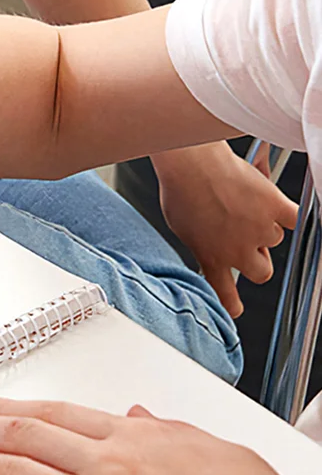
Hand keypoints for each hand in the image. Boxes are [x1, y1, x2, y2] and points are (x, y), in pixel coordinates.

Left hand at [152, 141, 297, 316]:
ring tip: (243, 205)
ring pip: (274, 239)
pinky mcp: (274, 207)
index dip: (232, 304)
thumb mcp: (181, 227)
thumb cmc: (180, 189)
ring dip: (264, 227)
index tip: (235, 309)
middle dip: (257, 260)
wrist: (190, 164)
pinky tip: (283, 211)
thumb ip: (200, 244)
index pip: (225, 294)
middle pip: (262, 272)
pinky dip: (290, 216)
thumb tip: (208, 248)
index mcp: (212, 258)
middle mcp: (238, 250)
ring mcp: (259, 230)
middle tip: (246, 242)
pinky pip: (295, 219)